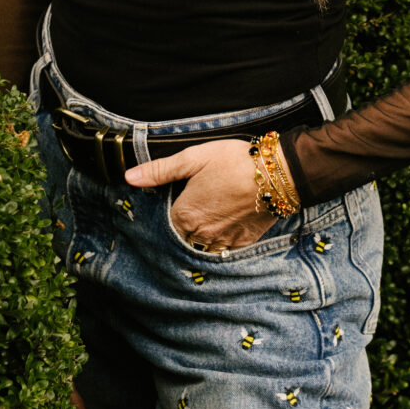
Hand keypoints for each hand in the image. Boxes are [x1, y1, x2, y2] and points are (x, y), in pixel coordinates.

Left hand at [125, 137, 275, 249]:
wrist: (279, 174)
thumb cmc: (235, 161)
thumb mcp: (194, 158)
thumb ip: (160, 170)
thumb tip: (130, 177)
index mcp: (185, 215)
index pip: (165, 223)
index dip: (169, 211)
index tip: (176, 200)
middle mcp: (201, 234)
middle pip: (182, 237)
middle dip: (184, 226)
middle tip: (197, 206)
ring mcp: (223, 241)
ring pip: (203, 246)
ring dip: (202, 236)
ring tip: (212, 215)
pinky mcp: (243, 243)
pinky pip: (225, 249)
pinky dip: (222, 240)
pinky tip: (227, 224)